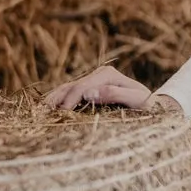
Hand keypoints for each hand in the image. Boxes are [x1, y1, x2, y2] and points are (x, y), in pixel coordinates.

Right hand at [43, 66, 179, 113]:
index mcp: (107, 75)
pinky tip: (46, 113)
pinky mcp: (87, 91)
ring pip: (65, 89)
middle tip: (41, 116)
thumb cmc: (147, 105)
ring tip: (38, 114)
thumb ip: (115, 94)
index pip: (82, 86)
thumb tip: (89, 93)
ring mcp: (90, 82)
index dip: (70, 100)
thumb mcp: (136, 99)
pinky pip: (67, 95)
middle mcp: (97, 75)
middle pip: (70, 87)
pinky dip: (56, 102)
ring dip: (52, 100)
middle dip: (56, 100)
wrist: (152, 106)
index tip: (62, 115)